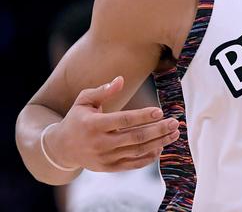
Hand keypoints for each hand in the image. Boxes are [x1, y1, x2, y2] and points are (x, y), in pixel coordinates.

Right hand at [44, 76, 178, 171]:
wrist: (61, 148)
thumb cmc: (77, 119)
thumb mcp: (84, 100)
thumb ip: (103, 90)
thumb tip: (120, 79)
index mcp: (94, 124)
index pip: (123, 120)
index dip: (142, 116)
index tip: (160, 111)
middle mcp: (100, 143)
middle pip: (135, 137)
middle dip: (158, 130)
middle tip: (175, 123)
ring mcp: (105, 158)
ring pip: (137, 151)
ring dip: (159, 143)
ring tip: (174, 134)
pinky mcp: (108, 168)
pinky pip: (132, 164)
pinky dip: (148, 157)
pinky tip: (161, 147)